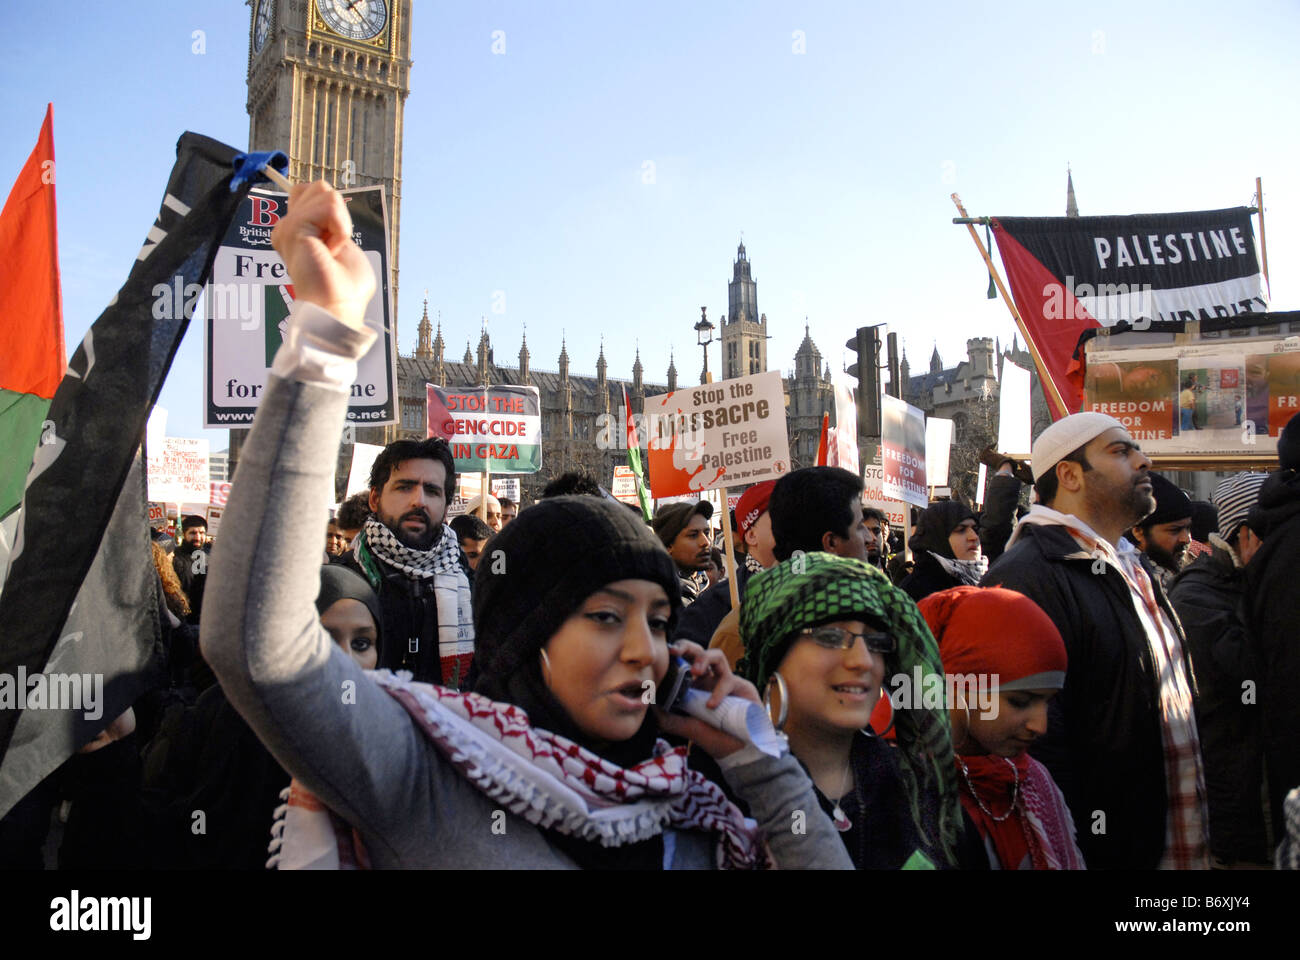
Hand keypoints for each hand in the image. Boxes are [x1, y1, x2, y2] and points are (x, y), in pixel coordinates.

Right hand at [270, 180, 375, 330]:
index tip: (335, 245)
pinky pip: (329, 205)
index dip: (333, 211)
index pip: (309, 192)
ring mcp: (288, 227)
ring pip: (323, 192)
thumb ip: (335, 222)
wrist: (337, 308)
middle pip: (317, 187)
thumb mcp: (346, 247)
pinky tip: (331, 250)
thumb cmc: (344, 289)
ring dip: (340, 222)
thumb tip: (332, 202)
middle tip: (334, 247)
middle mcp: (288, 229)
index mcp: (299, 233)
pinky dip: (340, 228)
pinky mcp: (294, 228)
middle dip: (337, 213)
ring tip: (332, 250)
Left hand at [654, 640, 759, 758]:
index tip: (664, 654)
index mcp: (695, 685)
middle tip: (675, 652)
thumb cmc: (713, 737)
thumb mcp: (685, 727)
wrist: (737, 750)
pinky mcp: (742, 686)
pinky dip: (718, 691)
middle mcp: (710, 679)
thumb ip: (667, 718)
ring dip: (703, 658)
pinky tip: (711, 705)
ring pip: (716, 655)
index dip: (675, 652)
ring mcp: (726, 680)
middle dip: (686, 646)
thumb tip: (649, 705)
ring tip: (695, 671)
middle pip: (698, 650)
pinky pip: (728, 681)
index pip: (684, 660)